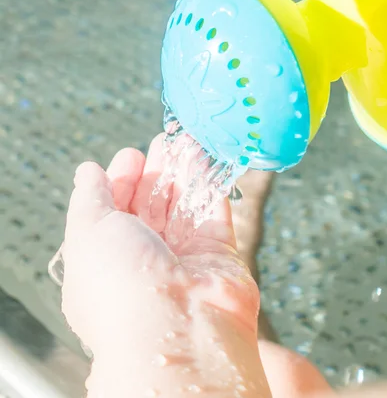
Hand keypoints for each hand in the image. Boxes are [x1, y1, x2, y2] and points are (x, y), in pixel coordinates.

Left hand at [61, 134, 270, 396]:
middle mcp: (146, 259)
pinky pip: (215, 210)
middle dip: (156, 171)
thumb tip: (87, 171)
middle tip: (163, 141)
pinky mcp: (219, 254)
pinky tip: (208, 157)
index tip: (130, 154)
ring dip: (185, 170)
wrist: (178, 327)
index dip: (121, 180)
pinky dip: (211, 183)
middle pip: (151, 204)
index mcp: (107, 259)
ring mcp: (184, 257)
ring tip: (187, 139)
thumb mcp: (88, 232)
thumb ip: (90, 198)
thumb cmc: (120, 283)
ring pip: (184, 203)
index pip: (113, 211)